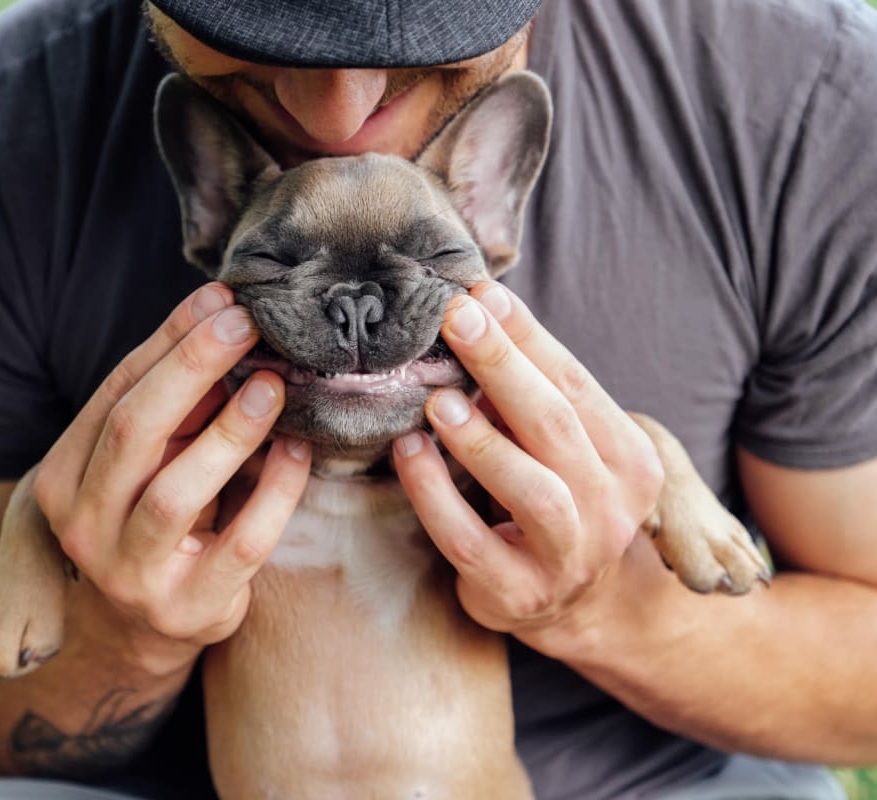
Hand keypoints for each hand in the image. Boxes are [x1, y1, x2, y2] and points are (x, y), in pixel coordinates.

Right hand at [33, 283, 310, 674]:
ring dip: (230, 432)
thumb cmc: (149, 523)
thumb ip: (173, 407)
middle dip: (192, 369)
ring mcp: (129, 573)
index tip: (219, 300)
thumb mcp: (144, 464)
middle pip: (133, 431)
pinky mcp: (186, 608)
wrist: (137, 631)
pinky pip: (239, 542)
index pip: (115, 393)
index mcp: (62, 477)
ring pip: (176, 492)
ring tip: (273, 386)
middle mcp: (83, 525)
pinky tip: (297, 452)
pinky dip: (273, 493)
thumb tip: (222, 322)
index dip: (168, 342)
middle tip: (245, 325)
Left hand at [393, 281, 663, 645]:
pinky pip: (470, 542)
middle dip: (504, 366)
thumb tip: (479, 313)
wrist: (572, 604)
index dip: (528, 338)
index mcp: (630, 460)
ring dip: (481, 439)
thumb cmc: (559, 502)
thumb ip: (531, 396)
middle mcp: (611, 508)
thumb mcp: (562, 448)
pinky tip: (409, 453)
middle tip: (456, 319)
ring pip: (532, 490)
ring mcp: (569, 557)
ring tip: (437, 400)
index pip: (577, 385)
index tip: (483, 294)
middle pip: (557, 425)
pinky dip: (436, 495)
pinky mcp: (517, 594)